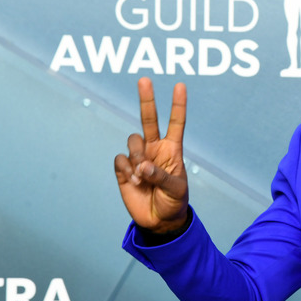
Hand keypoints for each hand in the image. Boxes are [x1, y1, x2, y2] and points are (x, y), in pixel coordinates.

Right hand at [114, 77, 188, 232]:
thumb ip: (160, 175)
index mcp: (172, 149)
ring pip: (132, 141)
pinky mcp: (124, 169)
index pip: (176, 123)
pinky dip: (127, 170)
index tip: (180, 86)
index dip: (178, 105)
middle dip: (147, 99)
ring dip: (137, 155)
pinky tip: (134, 182)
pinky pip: (120, 159)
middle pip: (149, 119)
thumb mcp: (176, 189)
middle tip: (145, 80)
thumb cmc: (174, 201)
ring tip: (142, 175)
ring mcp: (138, 157)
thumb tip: (142, 165)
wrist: (159, 221)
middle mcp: (154, 148)